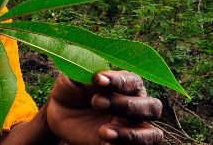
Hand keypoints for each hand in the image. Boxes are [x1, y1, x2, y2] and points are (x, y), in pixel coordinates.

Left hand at [46, 71, 162, 144]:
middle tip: (97, 103)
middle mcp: (136, 105)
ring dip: (131, 134)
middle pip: (152, 107)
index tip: (98, 80)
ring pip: (152, 134)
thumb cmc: (72, 90)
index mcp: (127, 85)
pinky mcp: (124, 144)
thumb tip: (98, 77)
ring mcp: (133, 127)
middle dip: (127, 106)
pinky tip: (104, 142)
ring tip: (104, 131)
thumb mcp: (74, 78)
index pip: (134, 81)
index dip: (119, 81)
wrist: (60, 113)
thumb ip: (87, 74)